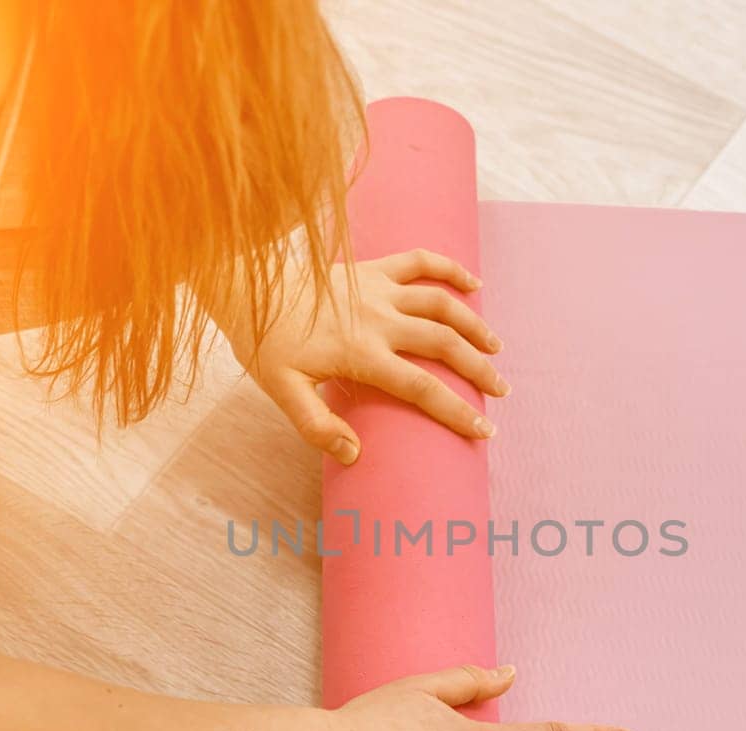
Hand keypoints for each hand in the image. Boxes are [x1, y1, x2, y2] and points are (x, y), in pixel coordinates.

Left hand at [241, 249, 509, 463]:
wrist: (245, 284)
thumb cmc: (263, 340)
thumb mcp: (281, 390)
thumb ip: (316, 425)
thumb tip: (354, 454)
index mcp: (363, 354)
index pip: (423, 389)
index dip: (457, 412)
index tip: (484, 431)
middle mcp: (379, 320)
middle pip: (444, 344)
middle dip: (478, 370)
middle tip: (501, 391)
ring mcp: (378, 289)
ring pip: (442, 304)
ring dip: (473, 324)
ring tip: (495, 347)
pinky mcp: (371, 268)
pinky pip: (420, 261)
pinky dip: (449, 269)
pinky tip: (473, 281)